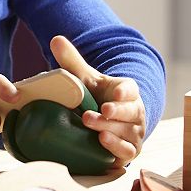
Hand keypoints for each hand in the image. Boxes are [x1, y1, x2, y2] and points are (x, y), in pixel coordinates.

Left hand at [50, 35, 145, 166]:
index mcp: (126, 92)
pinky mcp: (128, 150)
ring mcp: (133, 132)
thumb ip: (72, 60)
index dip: (125, 91)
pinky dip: (117, 147)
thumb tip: (56, 39)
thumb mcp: (85, 78)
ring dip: (111, 129)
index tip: (116, 92)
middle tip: (102, 110)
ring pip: (127, 132)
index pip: (131, 89)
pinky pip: (127, 151)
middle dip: (117, 111)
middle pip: (131, 111)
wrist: (104, 122)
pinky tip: (102, 142)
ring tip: (91, 124)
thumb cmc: (96, 96)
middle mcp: (134, 112)